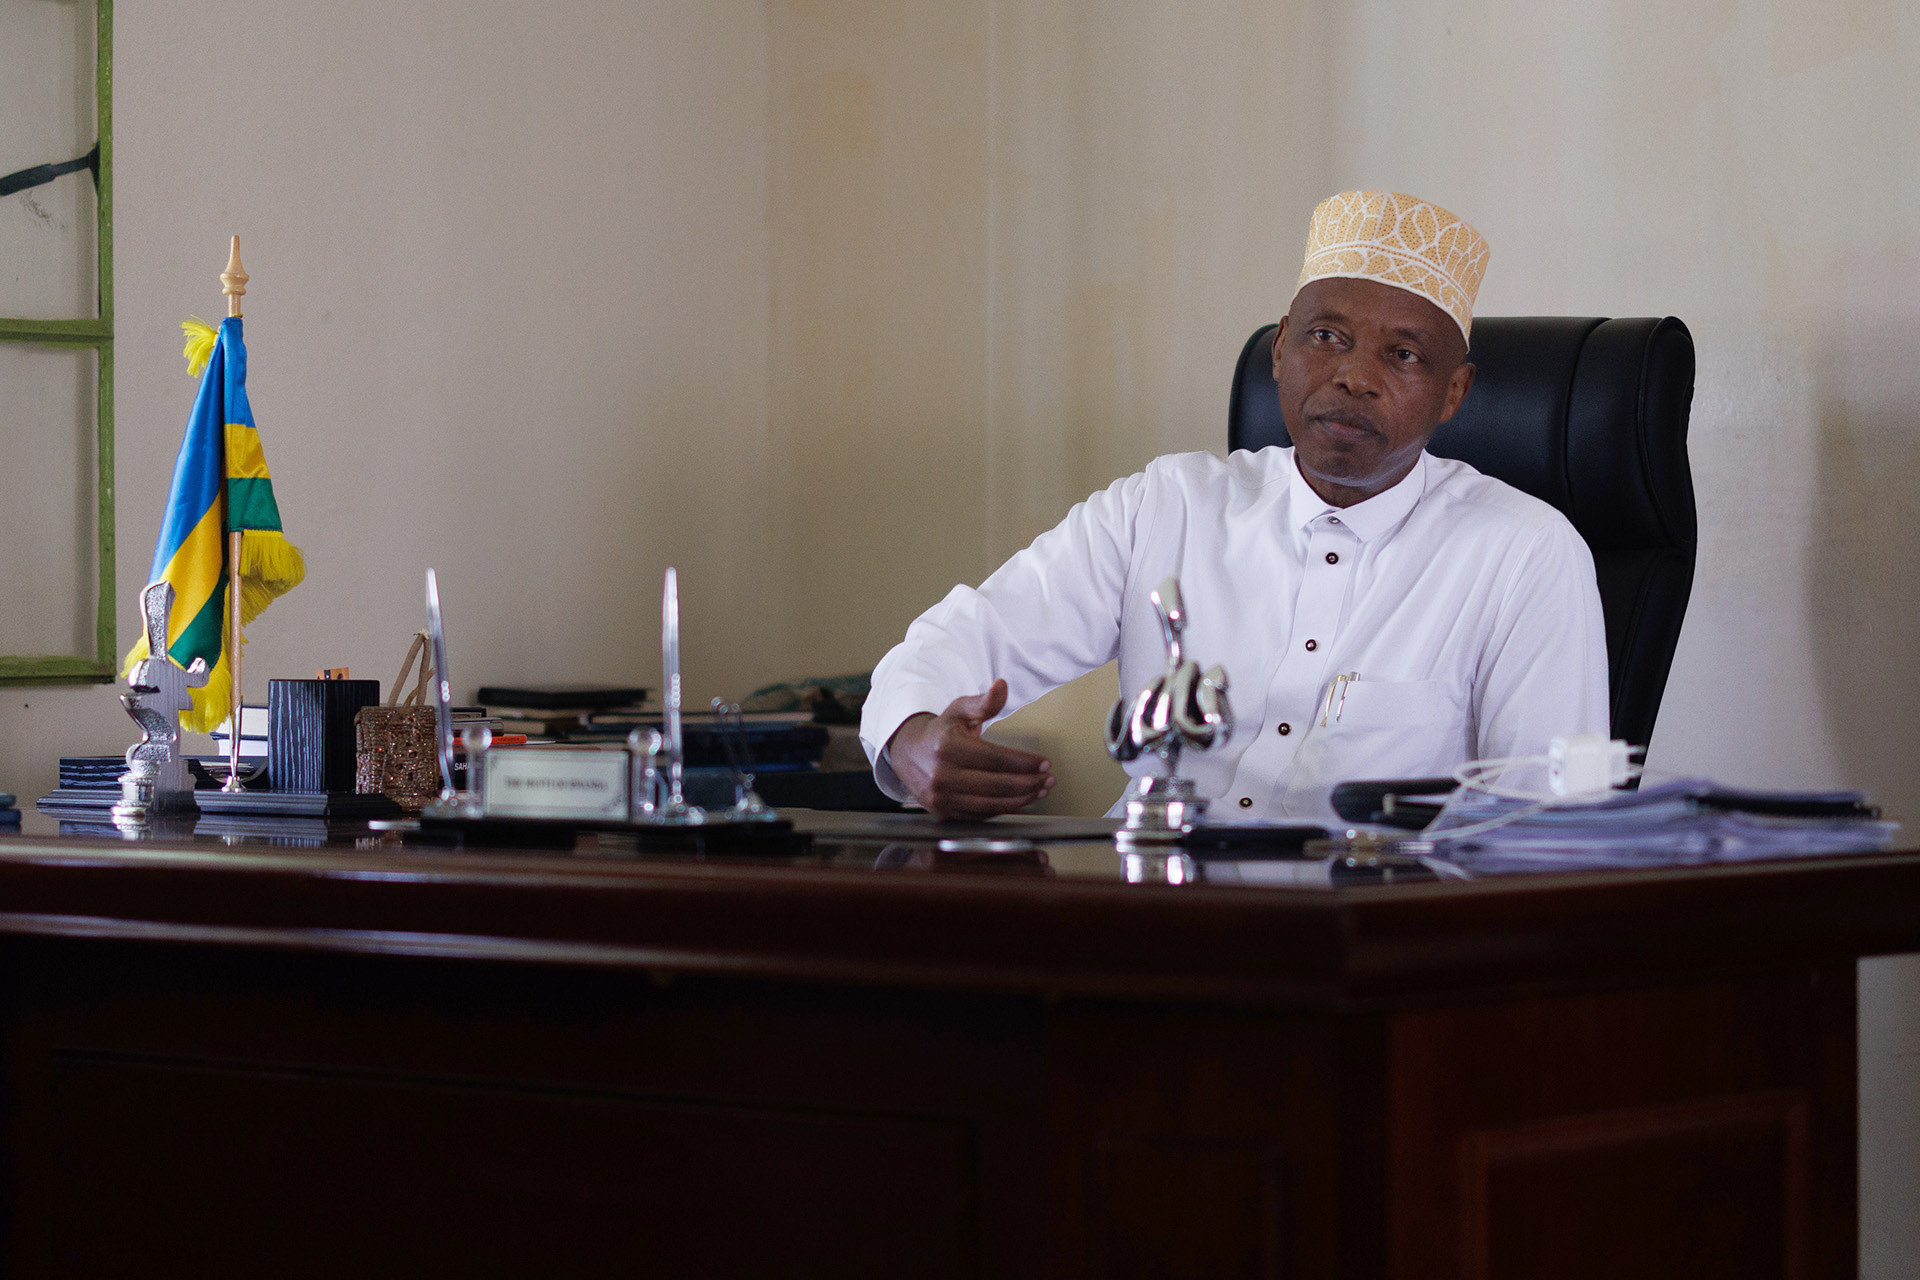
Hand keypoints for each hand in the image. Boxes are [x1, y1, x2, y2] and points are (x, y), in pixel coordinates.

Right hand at [885, 680, 1054, 819]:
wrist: (907, 753)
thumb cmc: (940, 732)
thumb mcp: (959, 710)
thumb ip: (985, 702)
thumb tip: (1002, 686)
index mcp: (948, 747)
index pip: (996, 759)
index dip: (1025, 762)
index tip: (1045, 763)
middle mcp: (942, 775)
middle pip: (997, 785)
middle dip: (1030, 783)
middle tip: (1048, 779)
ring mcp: (941, 797)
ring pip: (992, 804)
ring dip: (1022, 799)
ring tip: (1039, 790)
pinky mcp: (943, 813)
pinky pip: (981, 815)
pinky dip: (1003, 809)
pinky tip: (1019, 800)